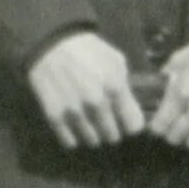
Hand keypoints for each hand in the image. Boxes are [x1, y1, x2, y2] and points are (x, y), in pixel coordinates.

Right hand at [26, 30, 145, 150]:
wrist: (54, 45)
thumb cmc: (90, 51)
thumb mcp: (117, 62)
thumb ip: (126, 88)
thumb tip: (133, 112)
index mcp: (115, 87)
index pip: (133, 126)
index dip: (132, 125)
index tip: (128, 123)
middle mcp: (96, 103)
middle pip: (113, 137)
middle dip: (114, 131)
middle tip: (109, 122)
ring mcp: (74, 112)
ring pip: (93, 141)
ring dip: (95, 135)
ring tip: (93, 123)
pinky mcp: (55, 116)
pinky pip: (70, 142)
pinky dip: (75, 137)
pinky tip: (77, 127)